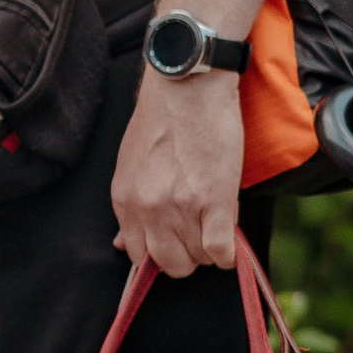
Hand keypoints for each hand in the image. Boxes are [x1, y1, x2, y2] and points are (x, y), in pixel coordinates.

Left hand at [110, 71, 243, 278]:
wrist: (187, 87)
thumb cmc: (162, 120)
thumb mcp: (132, 166)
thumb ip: (130, 209)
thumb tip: (122, 246)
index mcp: (125, 201)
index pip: (139, 256)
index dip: (163, 253)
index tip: (176, 241)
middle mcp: (148, 209)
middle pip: (171, 264)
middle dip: (188, 256)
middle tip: (200, 234)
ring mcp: (180, 207)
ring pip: (199, 258)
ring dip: (211, 248)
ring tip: (216, 222)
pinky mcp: (214, 200)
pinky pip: (221, 251)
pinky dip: (229, 254)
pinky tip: (231, 240)